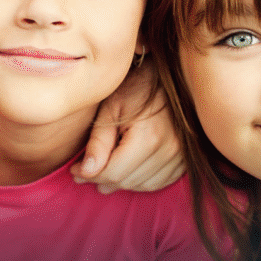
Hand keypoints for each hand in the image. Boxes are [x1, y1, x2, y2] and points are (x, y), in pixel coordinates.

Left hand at [71, 61, 184, 192]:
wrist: (166, 75)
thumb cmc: (134, 86)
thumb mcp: (110, 108)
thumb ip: (98, 142)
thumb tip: (85, 172)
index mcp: (148, 137)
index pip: (114, 173)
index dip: (90, 175)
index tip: (74, 170)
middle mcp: (169, 150)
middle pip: (127, 181)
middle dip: (102, 180)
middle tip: (84, 171)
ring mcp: (182, 155)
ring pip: (144, 185)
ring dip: (121, 182)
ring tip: (103, 171)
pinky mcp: (186, 157)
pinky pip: (161, 181)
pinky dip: (141, 181)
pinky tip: (126, 171)